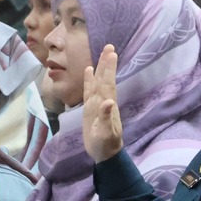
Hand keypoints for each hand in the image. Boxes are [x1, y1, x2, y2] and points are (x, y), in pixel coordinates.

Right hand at [82, 45, 123, 162]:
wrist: (104, 154)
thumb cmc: (106, 145)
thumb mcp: (106, 134)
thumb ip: (107, 118)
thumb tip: (108, 102)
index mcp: (107, 105)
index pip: (108, 83)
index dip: (109, 69)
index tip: (111, 53)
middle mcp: (102, 101)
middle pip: (104, 79)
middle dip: (106, 63)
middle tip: (109, 46)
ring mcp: (96, 104)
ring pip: (98, 82)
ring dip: (100, 68)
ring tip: (103, 52)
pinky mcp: (90, 108)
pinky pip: (89, 90)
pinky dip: (89, 80)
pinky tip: (88, 70)